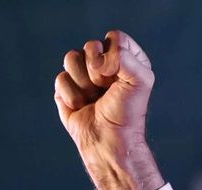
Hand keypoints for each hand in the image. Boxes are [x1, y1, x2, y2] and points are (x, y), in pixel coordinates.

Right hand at [55, 31, 163, 189]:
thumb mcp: (140, 81)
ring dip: (83, 83)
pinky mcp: (67, 87)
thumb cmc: (127, 113)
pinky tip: (82, 106)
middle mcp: (107, 64)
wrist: (108, 141)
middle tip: (106, 90)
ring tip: (94, 98)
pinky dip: (72, 95)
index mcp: (128, 59)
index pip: (115, 37)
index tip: (121, 78)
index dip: (114, 56)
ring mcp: (85, 75)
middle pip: (90, 46)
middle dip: (97, 71)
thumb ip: (126, 58)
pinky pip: (60, 78)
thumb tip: (97, 59)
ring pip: (70, 58)